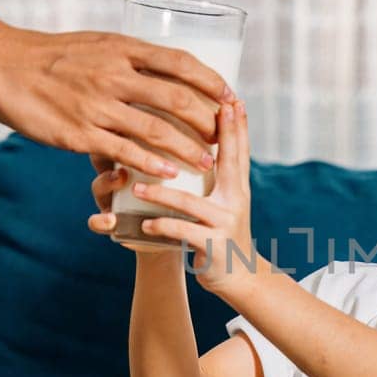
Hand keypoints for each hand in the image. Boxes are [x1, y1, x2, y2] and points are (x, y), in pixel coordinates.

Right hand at [0, 26, 236, 179]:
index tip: (230, 95)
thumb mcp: (94, 45)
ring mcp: (96, 105)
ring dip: (188, 148)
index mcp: (120, 48)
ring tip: (207, 162)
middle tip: (223, 136)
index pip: (180, 62)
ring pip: (156, 129)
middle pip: (176, 98)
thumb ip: (125, 58)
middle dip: (206, 120)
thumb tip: (159, 69)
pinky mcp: (78, 132)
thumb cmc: (48, 55)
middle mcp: (113, 74)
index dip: (210, 81)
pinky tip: (169, 174)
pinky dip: (151, 163)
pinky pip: (124, 151)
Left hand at [89, 99, 264, 297]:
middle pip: (230, 163)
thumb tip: (201, 144)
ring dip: (162, 194)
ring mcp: (225, 224)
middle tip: (212, 111)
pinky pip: (183, 233)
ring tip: (138, 188)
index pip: (238, 151)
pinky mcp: (213, 246)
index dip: (238, 126)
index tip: (234, 99)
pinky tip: (145, 224)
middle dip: (225, 135)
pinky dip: (162, 226)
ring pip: (191, 204)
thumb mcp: (224, 203)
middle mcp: (236, 201)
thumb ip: (215, 177)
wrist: (239, 277)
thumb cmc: (222, 234)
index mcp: (237, 188)